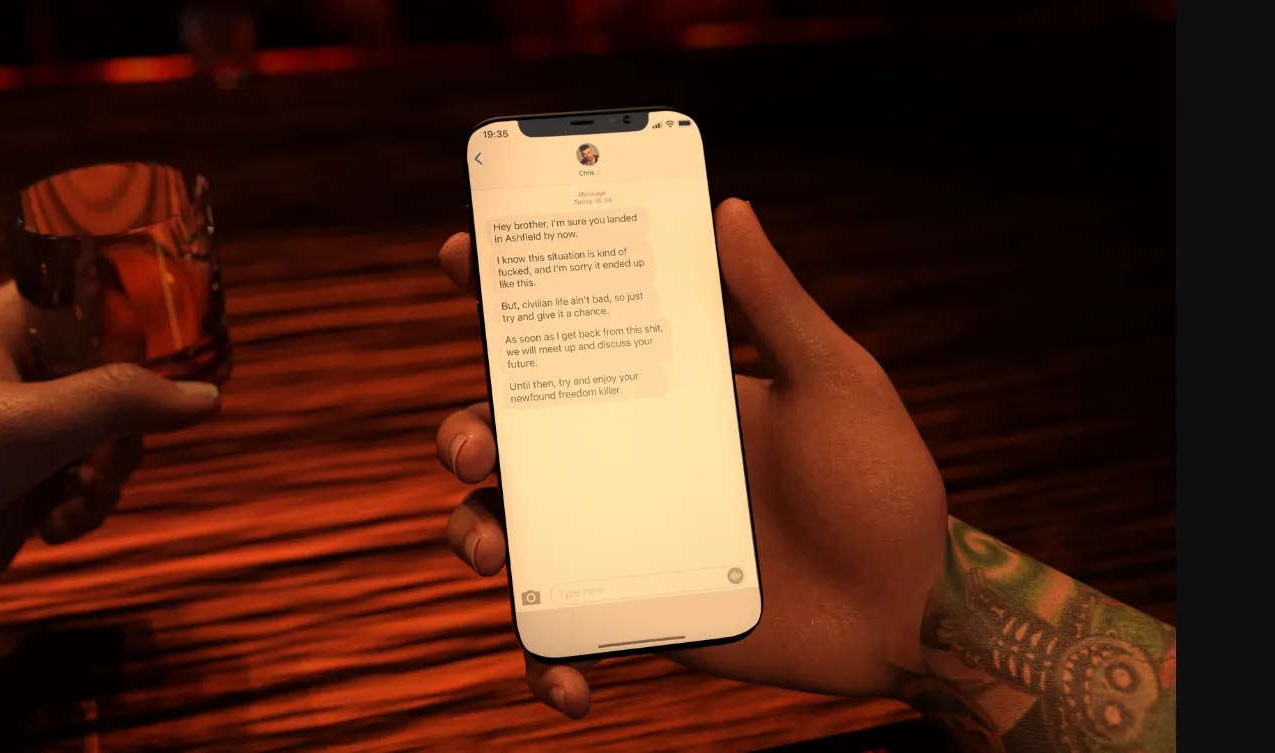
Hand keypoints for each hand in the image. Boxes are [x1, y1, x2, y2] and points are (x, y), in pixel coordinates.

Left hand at [0, 283, 220, 706]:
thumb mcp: (37, 419)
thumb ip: (128, 400)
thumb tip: (207, 394)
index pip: (82, 293)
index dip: (132, 308)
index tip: (181, 332)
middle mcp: (11, 377)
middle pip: (112, 371)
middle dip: (128, 416)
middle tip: (116, 444)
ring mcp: (19, 435)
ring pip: (108, 434)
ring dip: (109, 470)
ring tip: (75, 496)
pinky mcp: (23, 490)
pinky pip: (89, 484)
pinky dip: (87, 506)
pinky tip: (55, 529)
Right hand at [434, 199, 948, 717]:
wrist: (909, 605)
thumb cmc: (879, 482)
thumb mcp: (832, 380)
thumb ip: (775, 303)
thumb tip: (728, 207)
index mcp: (662, 395)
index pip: (567, 334)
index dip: (503, 296)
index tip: (460, 260)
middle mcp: (626, 460)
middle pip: (510, 436)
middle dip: (466, 433)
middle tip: (476, 446)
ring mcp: (622, 537)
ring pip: (510, 527)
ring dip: (474, 536)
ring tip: (495, 556)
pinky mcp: (633, 609)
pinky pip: (561, 635)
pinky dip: (546, 661)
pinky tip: (571, 685)